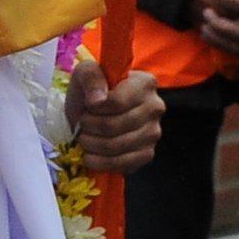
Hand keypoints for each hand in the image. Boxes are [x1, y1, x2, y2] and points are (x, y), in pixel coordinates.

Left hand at [68, 56, 163, 176]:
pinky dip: (101, 162)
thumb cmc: (90, 92)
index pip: (117, 102)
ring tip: (84, 137)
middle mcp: (155, 107)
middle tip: (82, 124)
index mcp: (144, 83)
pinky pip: (125, 164)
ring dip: (92, 144)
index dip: (94, 108)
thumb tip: (98, 100)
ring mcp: (154, 132)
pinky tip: (91, 156)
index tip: (87, 106)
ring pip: (117, 146)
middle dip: (89, 127)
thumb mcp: (84, 74)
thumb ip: (91, 76)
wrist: (91, 113)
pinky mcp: (147, 153)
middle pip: (114, 126)